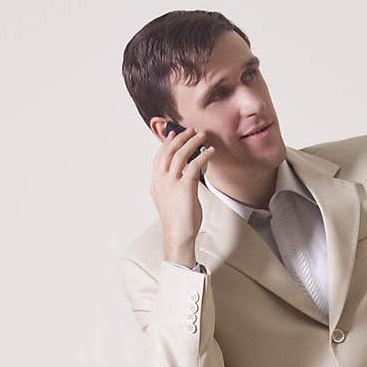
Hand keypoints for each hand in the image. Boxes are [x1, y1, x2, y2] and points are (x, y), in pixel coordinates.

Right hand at [151, 125, 213, 254]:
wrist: (178, 236)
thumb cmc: (178, 221)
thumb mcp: (171, 199)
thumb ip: (175, 185)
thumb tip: (187, 174)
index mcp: (156, 183)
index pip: (159, 157)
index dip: (166, 143)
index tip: (173, 133)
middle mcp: (161, 180)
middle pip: (169, 151)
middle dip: (180, 138)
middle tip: (190, 130)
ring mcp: (171, 183)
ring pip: (181, 155)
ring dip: (192, 142)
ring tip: (202, 136)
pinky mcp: (184, 187)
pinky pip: (194, 165)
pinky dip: (203, 156)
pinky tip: (210, 151)